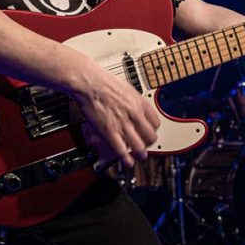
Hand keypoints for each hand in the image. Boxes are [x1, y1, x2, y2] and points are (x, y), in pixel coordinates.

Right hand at [68, 53, 159, 169]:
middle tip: (146, 145)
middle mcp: (134, 114)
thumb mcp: (127, 89)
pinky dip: (126, 159)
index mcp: (139, 102)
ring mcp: (122, 124)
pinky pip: (121, 150)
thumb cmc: (103, 82)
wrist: (89, 82)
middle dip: (149, 143)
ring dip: (141, 154)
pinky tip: (127, 162)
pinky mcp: (109, 132)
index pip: (155, 122)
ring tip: (140, 156)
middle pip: (150, 136)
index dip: (153, 130)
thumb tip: (138, 109)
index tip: (149, 132)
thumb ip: (134, 102)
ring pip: (139, 146)